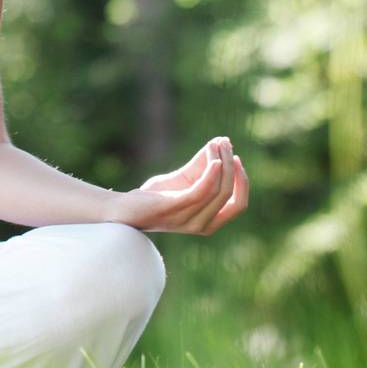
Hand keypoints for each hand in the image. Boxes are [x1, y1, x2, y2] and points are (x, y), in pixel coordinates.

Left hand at [112, 136, 248, 234]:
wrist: (124, 208)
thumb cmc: (154, 196)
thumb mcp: (183, 179)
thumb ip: (202, 165)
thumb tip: (221, 142)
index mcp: (209, 222)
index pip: (238, 204)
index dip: (242, 181)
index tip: (237, 158)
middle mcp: (202, 225)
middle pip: (229, 194)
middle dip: (232, 167)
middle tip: (226, 144)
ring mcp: (188, 220)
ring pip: (217, 191)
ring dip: (221, 163)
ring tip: (218, 144)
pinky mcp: (174, 208)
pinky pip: (200, 192)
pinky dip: (210, 175)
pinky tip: (213, 160)